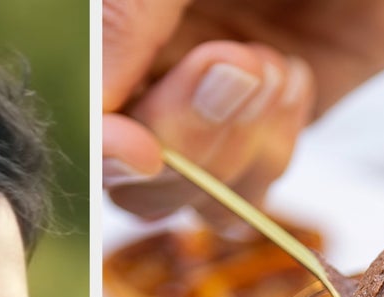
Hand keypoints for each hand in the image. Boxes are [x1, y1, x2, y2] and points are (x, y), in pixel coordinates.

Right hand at [102, 0, 383, 223]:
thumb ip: (131, 14)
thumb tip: (92, 111)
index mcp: (128, 13)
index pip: (87, 101)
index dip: (102, 140)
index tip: (136, 147)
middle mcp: (161, 58)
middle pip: (131, 166)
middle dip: (183, 135)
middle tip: (241, 66)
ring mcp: (219, 97)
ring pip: (189, 191)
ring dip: (231, 147)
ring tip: (275, 67)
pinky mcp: (279, 119)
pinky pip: (249, 188)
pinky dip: (270, 154)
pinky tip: (297, 82)